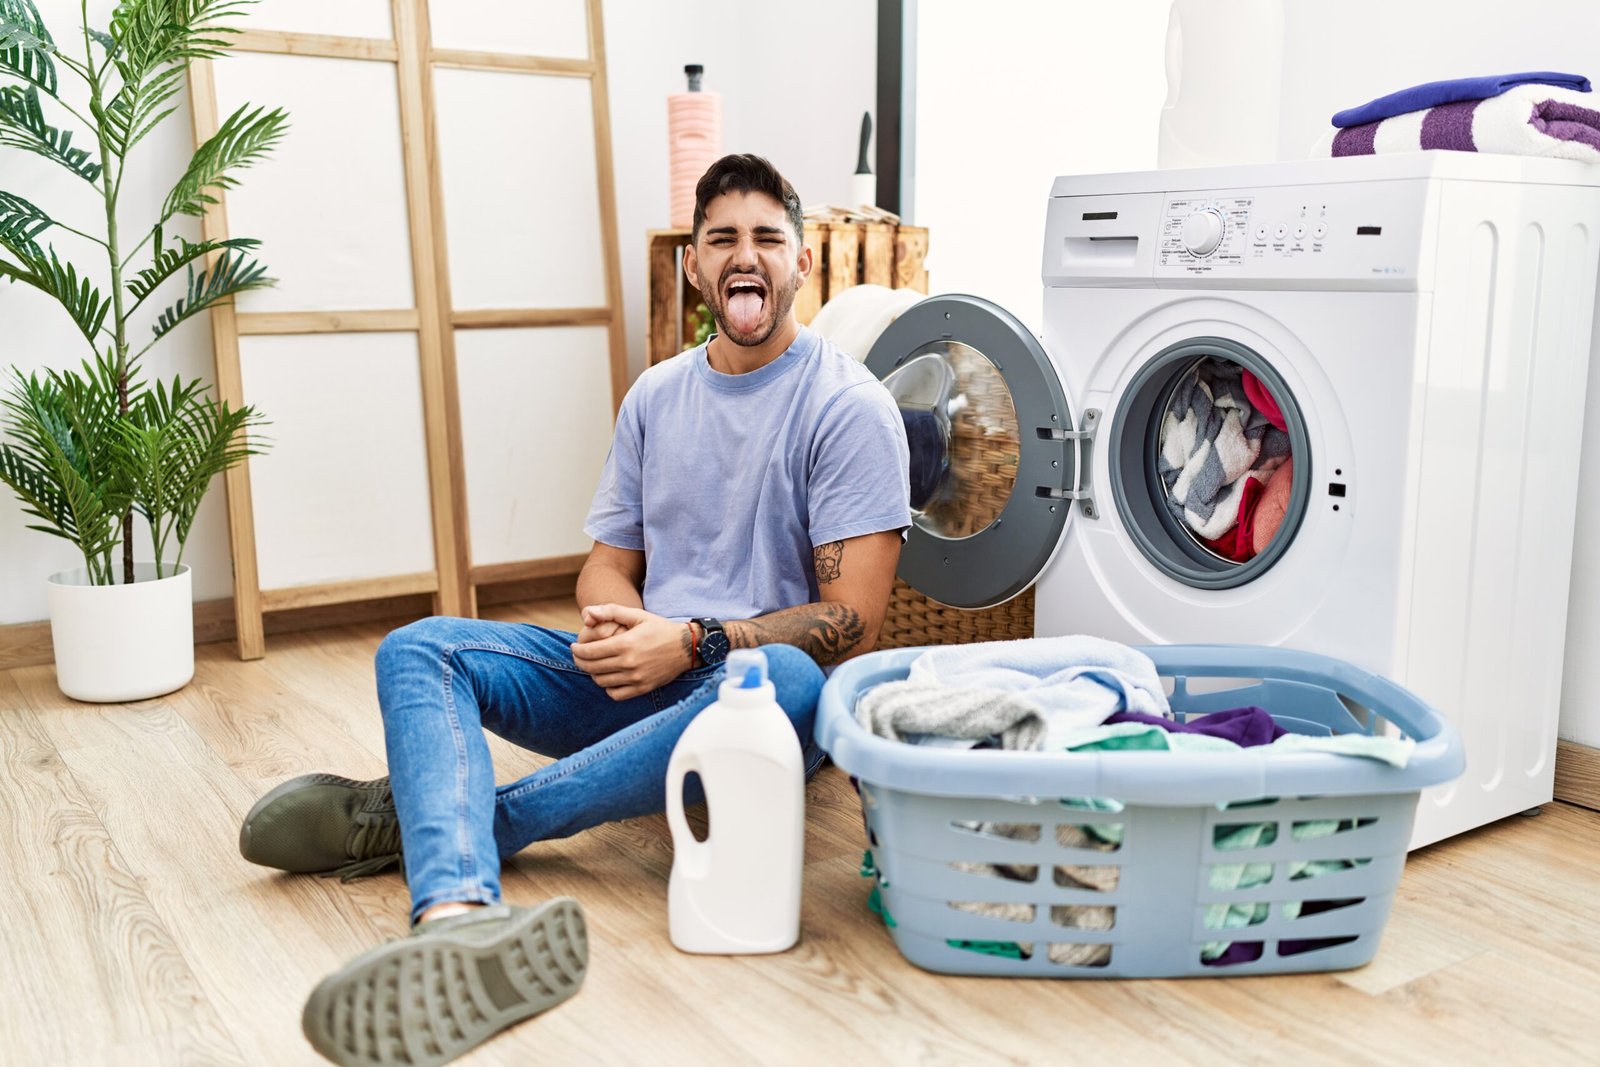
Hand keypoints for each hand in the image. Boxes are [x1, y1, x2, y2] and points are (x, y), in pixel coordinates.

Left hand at [570, 604, 694, 700]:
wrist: (687, 647)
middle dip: (580, 661)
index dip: (577, 650)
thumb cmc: (659, 628)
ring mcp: (636, 678)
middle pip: (592, 668)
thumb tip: (587, 612)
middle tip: (579, 656)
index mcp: (625, 644)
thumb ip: (611, 611)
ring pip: (601, 681)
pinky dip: (607, 687)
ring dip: (592, 674)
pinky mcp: (642, 688)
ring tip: (593, 665)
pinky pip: (615, 694)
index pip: (590, 652)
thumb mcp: (637, 615)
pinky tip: (609, 677)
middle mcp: (629, 663)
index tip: (574, 647)